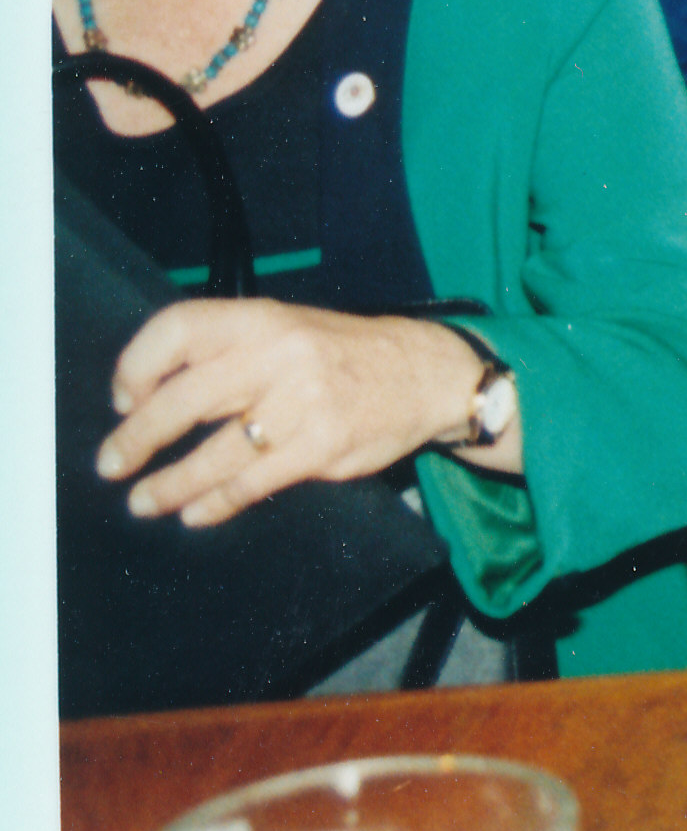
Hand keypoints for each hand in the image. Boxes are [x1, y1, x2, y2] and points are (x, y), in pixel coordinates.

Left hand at [102, 300, 491, 527]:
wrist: (431, 373)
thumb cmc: (344, 355)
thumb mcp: (289, 330)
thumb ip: (229, 354)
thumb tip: (150, 399)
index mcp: (264, 318)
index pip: (178, 329)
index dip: (136, 366)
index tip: (123, 400)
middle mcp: (280, 354)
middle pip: (182, 400)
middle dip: (136, 439)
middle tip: (112, 464)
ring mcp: (304, 401)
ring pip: (213, 454)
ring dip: (168, 486)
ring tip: (144, 502)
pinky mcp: (324, 445)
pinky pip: (251, 483)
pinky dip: (214, 504)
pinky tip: (196, 512)